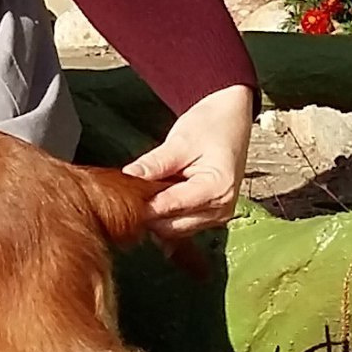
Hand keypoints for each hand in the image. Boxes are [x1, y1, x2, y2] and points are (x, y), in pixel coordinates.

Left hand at [124, 83, 255, 241]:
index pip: (170, 206)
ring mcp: (218, 215)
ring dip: (156, 215)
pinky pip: (181, 225)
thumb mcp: (180, 141)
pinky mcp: (211, 216)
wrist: (231, 121)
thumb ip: (155, 162)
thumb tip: (128, 175)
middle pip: (171, 226)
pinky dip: (166, 215)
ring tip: (146, 190)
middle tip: (128, 192)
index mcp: (217, 188)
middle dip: (148, 212)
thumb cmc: (210, 127)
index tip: (119, 197)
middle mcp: (221, 208)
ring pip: (174, 230)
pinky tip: (158, 196)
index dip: (143, 204)